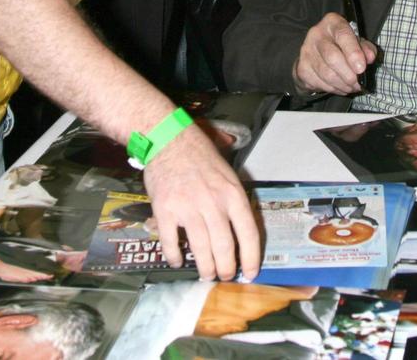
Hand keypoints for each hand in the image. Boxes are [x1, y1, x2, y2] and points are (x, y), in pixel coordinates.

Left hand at [0, 206, 49, 282]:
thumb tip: (6, 206)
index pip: (7, 265)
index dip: (22, 270)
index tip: (34, 272)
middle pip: (10, 272)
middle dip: (28, 275)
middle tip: (43, 277)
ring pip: (8, 274)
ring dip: (25, 276)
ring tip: (39, 278)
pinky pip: (2, 271)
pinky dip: (16, 275)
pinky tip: (27, 277)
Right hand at [142, 125, 260, 280]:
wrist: (169, 139)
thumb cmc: (201, 157)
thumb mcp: (228, 175)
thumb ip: (234, 202)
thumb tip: (242, 234)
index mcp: (233, 194)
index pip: (248, 233)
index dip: (251, 258)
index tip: (250, 273)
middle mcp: (213, 203)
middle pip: (225, 247)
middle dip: (226, 269)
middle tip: (224, 277)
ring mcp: (188, 207)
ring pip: (201, 249)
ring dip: (205, 268)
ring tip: (206, 275)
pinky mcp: (165, 210)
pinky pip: (170, 242)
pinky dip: (174, 256)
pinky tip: (177, 261)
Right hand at [292, 13, 376, 95]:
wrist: (318, 54)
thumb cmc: (342, 45)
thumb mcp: (358, 42)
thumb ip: (366, 48)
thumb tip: (370, 57)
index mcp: (332, 22)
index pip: (343, 35)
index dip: (353, 53)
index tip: (361, 68)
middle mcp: (316, 34)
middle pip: (332, 57)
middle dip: (348, 75)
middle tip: (358, 83)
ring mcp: (306, 51)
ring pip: (326, 74)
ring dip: (343, 85)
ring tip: (352, 87)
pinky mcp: (301, 68)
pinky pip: (319, 83)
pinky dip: (333, 89)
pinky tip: (340, 87)